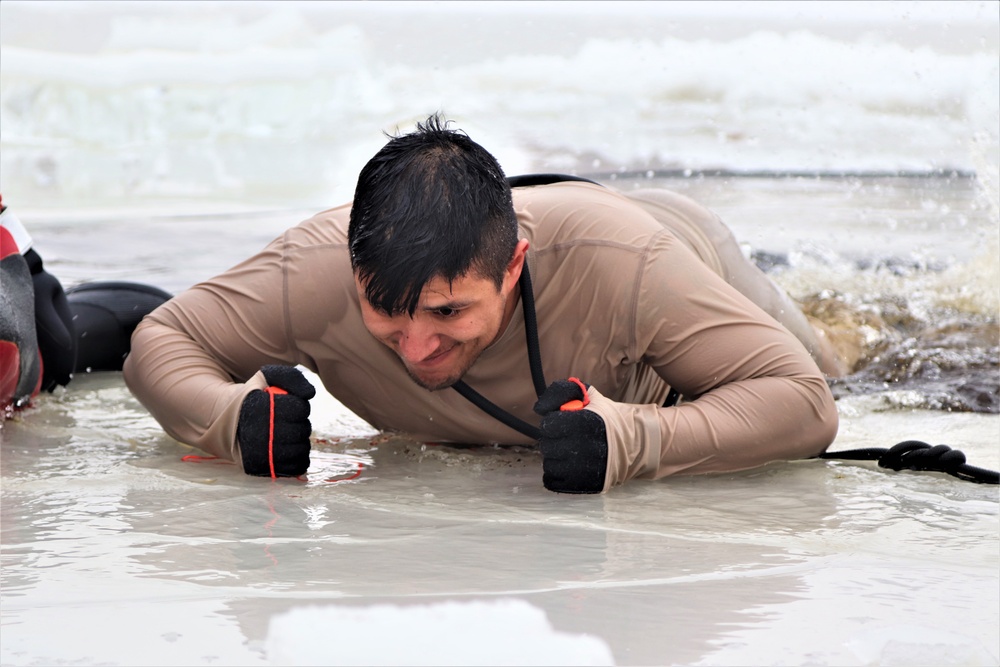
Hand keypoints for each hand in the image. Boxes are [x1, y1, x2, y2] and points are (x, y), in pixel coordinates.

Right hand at [237, 365, 315, 476]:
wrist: (227, 422)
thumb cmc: (253, 398)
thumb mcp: (266, 377)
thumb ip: (291, 377)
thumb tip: (310, 393)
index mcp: (259, 408)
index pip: (299, 408)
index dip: (299, 406)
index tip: (287, 405)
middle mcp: (258, 433)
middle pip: (302, 430)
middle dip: (300, 423)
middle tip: (286, 421)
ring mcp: (260, 454)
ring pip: (301, 449)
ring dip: (300, 441)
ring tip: (286, 434)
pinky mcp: (263, 469)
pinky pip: (296, 466)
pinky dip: (298, 457)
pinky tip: (288, 447)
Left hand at [533, 378, 607, 493]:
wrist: (633, 443)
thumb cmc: (605, 418)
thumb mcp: (587, 394)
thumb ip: (560, 391)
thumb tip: (538, 409)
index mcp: (583, 423)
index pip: (548, 425)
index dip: (554, 422)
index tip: (565, 422)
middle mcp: (582, 448)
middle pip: (546, 446)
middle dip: (554, 440)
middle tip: (568, 437)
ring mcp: (582, 470)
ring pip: (549, 465)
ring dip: (556, 458)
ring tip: (571, 451)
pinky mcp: (582, 486)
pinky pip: (553, 482)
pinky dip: (557, 474)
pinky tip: (569, 465)